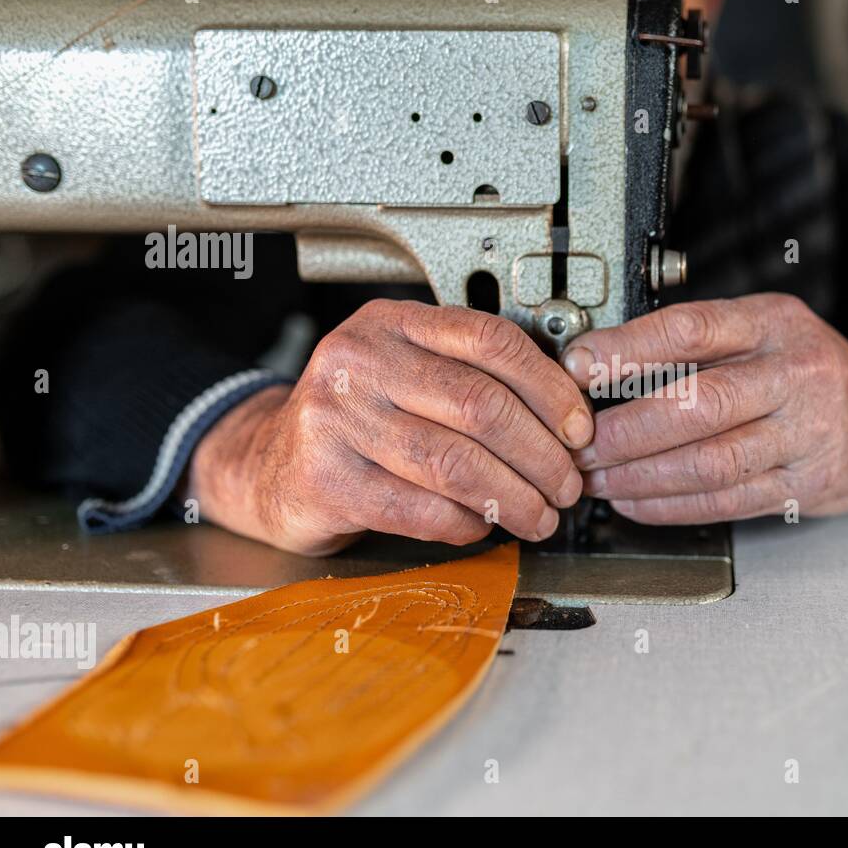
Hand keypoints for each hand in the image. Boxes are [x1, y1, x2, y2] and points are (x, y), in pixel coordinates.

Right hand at [188, 300, 593, 555]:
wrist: (268, 463)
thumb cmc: (357, 418)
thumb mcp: (406, 370)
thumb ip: (471, 375)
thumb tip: (566, 415)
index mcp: (392, 323)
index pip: (491, 341)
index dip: (550, 389)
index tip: (578, 428)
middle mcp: (359, 361)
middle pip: (480, 406)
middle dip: (541, 454)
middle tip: (566, 484)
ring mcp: (335, 419)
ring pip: (455, 462)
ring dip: (514, 497)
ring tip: (539, 515)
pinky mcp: (324, 479)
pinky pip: (419, 508)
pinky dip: (464, 523)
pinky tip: (480, 525)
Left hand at [560, 293, 847, 523]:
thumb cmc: (810, 369)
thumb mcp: (764, 328)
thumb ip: (698, 340)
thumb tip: (600, 357)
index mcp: (774, 323)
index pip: (692, 330)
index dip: (627, 349)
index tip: (578, 366)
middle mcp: (795, 376)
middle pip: (697, 405)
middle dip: (625, 430)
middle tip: (581, 443)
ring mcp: (805, 435)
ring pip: (709, 463)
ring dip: (641, 477)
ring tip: (598, 479)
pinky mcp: (805, 486)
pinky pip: (726, 501)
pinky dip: (671, 507)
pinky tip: (635, 503)